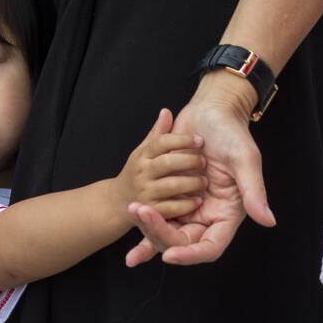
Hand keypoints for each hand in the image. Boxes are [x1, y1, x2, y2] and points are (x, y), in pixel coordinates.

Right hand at [111, 108, 206, 225]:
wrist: (117, 201)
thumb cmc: (138, 172)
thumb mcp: (143, 152)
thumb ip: (157, 134)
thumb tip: (166, 111)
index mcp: (142, 155)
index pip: (161, 142)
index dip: (181, 139)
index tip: (200, 140)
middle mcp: (142, 173)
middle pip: (166, 163)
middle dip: (188, 161)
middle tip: (204, 161)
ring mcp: (145, 192)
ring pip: (170, 185)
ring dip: (190, 183)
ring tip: (204, 181)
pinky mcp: (150, 210)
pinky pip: (170, 208)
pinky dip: (185, 205)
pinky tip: (198, 200)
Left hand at [124, 75, 274, 266]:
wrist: (210, 111)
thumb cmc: (232, 133)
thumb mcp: (245, 160)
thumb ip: (254, 192)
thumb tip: (268, 220)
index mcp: (226, 214)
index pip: (210, 247)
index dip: (191, 255)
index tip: (170, 254)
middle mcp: (205, 216)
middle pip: (181, 243)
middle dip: (159, 234)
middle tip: (141, 212)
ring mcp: (185, 207)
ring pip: (164, 234)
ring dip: (147, 227)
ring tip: (133, 207)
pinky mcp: (168, 196)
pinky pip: (154, 218)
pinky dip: (142, 222)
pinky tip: (130, 219)